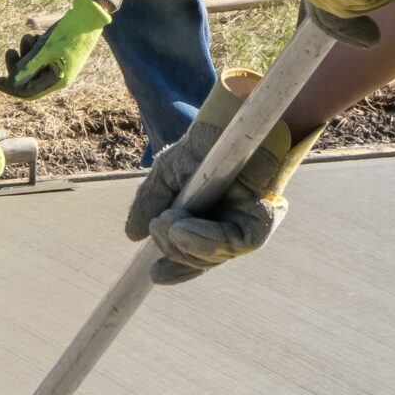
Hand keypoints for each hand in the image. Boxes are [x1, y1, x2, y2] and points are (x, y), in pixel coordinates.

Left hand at [0, 0, 113, 99]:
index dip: (11, 88)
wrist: (90, 13)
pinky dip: (34, 47)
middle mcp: (59, 76)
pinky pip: (40, 56)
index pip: (29, 92)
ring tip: (28, 37)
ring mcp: (60, 65)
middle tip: (9, 51)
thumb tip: (12, 82)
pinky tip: (36, 35)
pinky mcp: (59, 53)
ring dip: (26, 52)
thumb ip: (28, 67)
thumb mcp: (45, 50)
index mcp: (58, 81)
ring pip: (33, 66)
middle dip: (17, 66)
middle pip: (29, 80)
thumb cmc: (69, 32)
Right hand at [123, 71, 317, 282]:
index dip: (176, 271)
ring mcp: (244, 222)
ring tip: (170, 224)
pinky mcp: (262, 215)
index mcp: (206, 222)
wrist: (234, 119)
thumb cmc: (204, 145)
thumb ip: (149, 203)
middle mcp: (227, 226)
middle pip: (202, 261)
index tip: (154, 275)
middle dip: (174, 251)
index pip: (193, 256)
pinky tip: (184, 230)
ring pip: (217, 255)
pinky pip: (238, 242)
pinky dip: (208, 241)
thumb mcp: (166, 174)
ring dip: (186, 247)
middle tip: (159, 225)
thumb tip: (133, 235)